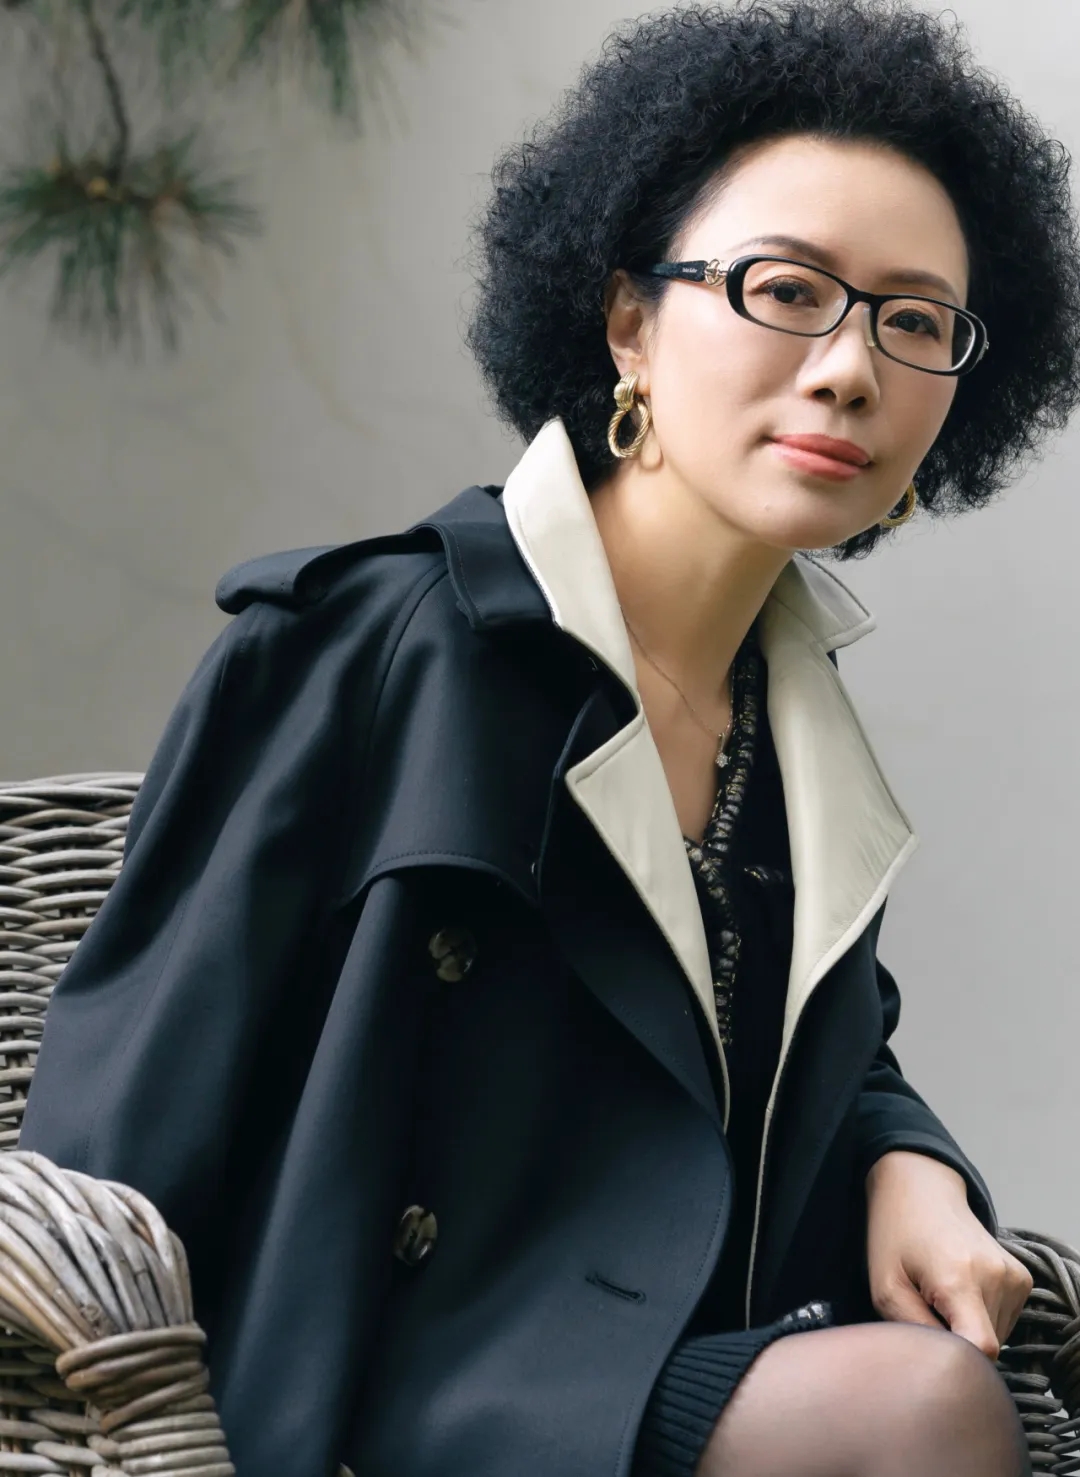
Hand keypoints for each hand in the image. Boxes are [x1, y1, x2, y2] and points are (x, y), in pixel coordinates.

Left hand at [865, 1150, 1032, 1358]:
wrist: (921, 1189)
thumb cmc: (895, 1234)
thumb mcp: (884, 1285)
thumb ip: (913, 1330)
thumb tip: (941, 1363)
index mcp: (959, 1277)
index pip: (982, 1348)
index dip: (960, 1363)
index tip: (936, 1351)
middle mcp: (995, 1276)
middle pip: (986, 1346)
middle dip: (956, 1341)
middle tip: (926, 1313)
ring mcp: (1013, 1275)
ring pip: (997, 1336)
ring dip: (968, 1328)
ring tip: (941, 1297)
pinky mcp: (1021, 1277)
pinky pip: (1004, 1319)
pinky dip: (981, 1316)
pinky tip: (959, 1291)